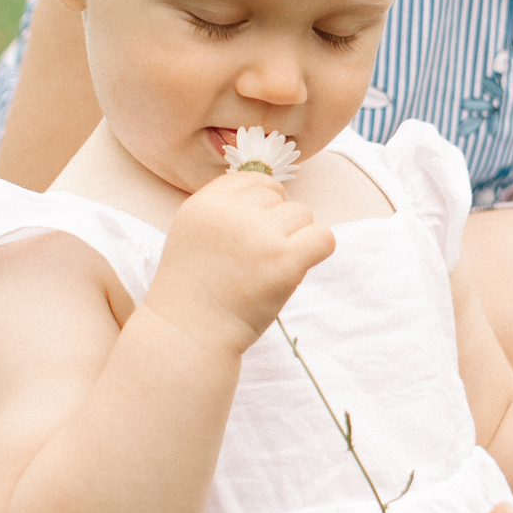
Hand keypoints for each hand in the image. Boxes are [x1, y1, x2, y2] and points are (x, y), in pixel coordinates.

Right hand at [143, 171, 336, 353]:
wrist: (188, 334)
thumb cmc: (195, 290)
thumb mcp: (195, 233)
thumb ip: (227, 209)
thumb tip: (276, 194)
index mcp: (205, 202)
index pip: (254, 179)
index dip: (262, 205)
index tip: (253, 233)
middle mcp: (230, 212)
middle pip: (280, 197)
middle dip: (277, 225)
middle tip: (256, 260)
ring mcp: (258, 234)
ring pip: (303, 215)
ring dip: (295, 240)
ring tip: (269, 269)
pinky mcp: (283, 260)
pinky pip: (323, 237)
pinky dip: (317, 251)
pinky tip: (296, 268)